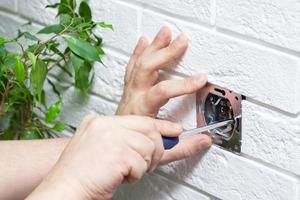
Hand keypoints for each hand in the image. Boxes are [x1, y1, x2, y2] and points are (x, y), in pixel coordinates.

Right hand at [27, 115, 183, 199]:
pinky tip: (118, 177)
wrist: (63, 191)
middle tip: (145, 163)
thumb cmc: (81, 175)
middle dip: (156, 149)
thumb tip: (155, 139)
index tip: (175, 130)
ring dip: (141, 166)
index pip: (140, 119)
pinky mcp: (118, 153)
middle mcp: (105, 125)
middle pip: (149, 129)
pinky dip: (134, 176)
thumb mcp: (103, 149)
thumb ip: (126, 139)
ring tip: (123, 172)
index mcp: (100, 121)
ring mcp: (111, 136)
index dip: (161, 126)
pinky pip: (140, 164)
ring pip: (148, 147)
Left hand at [116, 26, 211, 164]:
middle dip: (166, 53)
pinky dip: (138, 53)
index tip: (200, 79)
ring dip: (154, 47)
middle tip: (182, 41)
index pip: (161, 91)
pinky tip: (143, 42)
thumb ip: (183, 147)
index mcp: (141, 110)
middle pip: (148, 68)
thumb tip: (204, 140)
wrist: (112, 147)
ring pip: (139, 63)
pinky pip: (131, 67)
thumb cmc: (131, 148)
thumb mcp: (160, 152)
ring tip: (165, 32)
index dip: (182, 85)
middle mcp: (133, 97)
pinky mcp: (127, 89)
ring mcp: (129, 91)